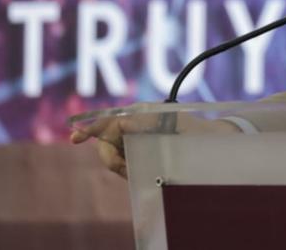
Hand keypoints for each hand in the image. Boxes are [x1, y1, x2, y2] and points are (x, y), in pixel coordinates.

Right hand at [70, 108, 238, 178]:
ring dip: (121, 166)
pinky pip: (125, 161)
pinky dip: (127, 168)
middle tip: (126, 170)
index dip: (91, 128)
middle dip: (111, 157)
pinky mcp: (139, 150)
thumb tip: (120, 124)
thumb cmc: (193, 131)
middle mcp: (135, 124)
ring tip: (138, 171)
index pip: (110, 120)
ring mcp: (136, 138)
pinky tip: (137, 172)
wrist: (210, 142)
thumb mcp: (172, 126)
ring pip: (115, 154)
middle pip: (107, 142)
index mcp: (141, 114)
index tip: (74, 138)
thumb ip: (145, 124)